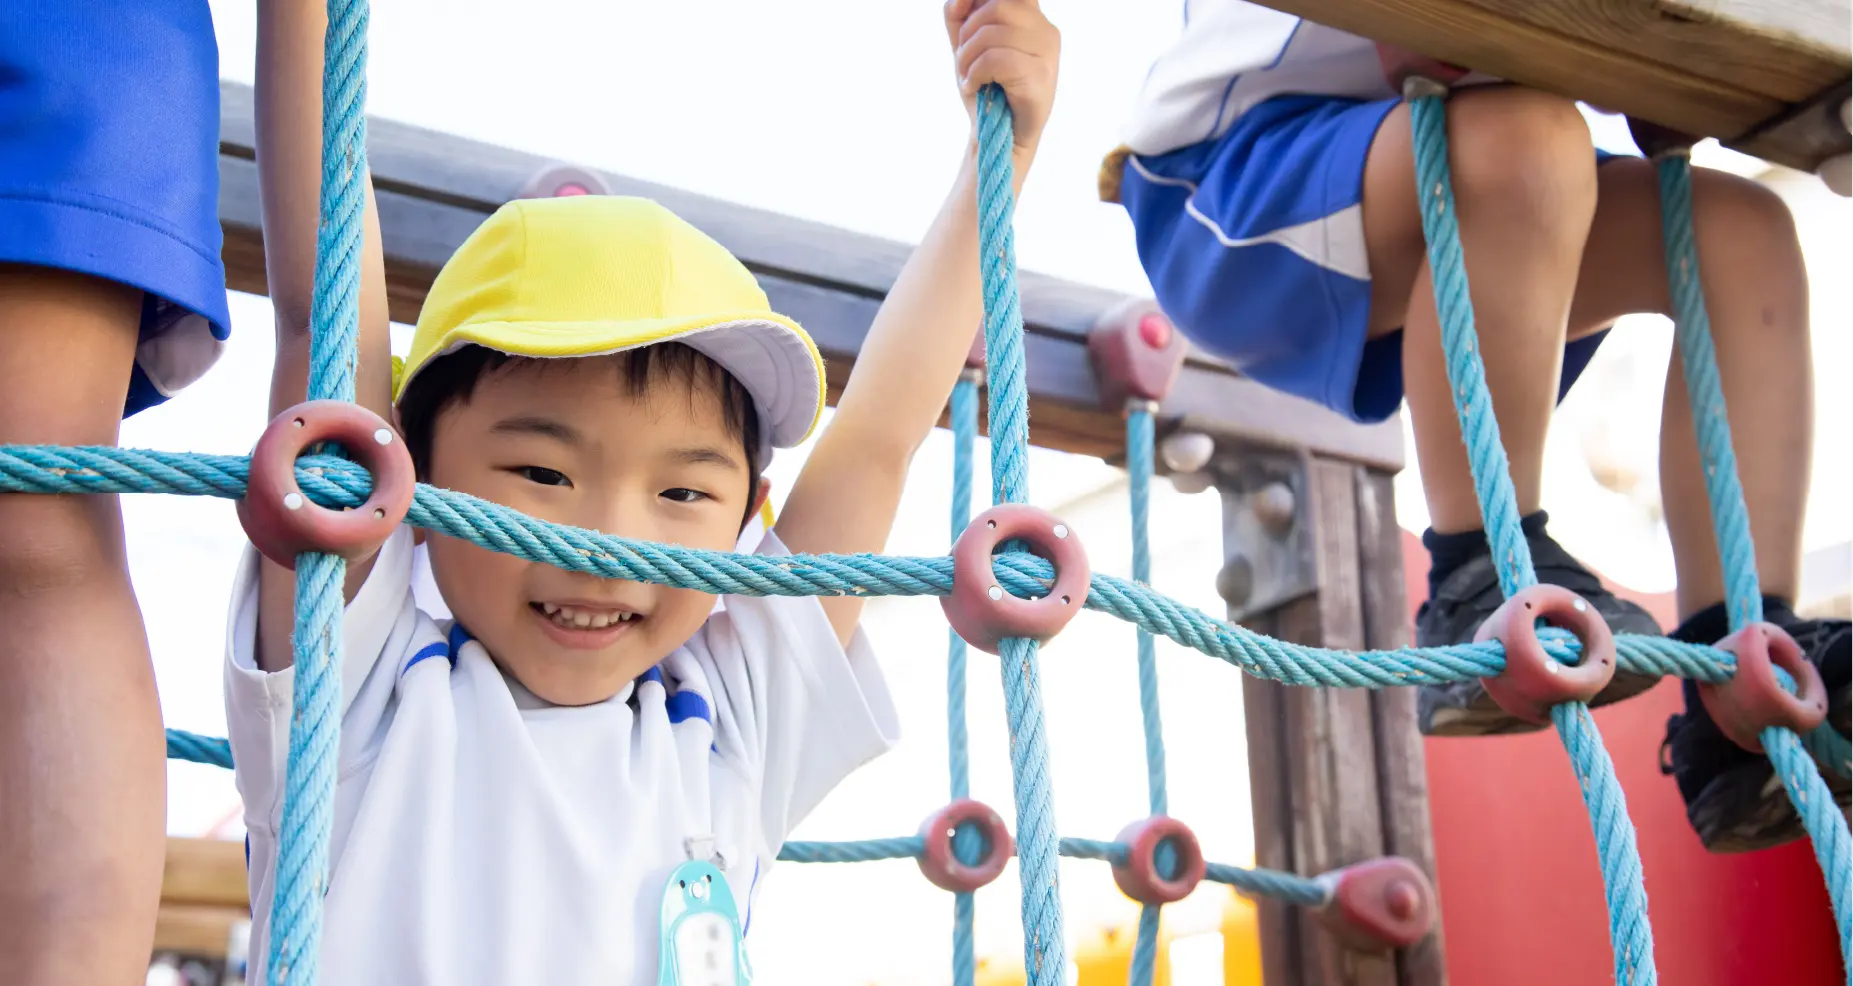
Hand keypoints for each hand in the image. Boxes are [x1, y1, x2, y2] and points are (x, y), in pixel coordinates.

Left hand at [945, 0, 1059, 172]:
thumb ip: (961, 16)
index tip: (959, 10)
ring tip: (968, 78)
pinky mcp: (1040, 77)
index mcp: (1033, 20)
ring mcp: (1047, 54)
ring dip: (968, 57)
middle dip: (968, 33)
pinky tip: (974, 88)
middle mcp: (1046, 32)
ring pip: (993, 33)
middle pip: (998, 6)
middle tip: (964, 61)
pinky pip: (996, 59)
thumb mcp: (968, 46)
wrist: (998, 137)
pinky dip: (975, 74)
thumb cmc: (987, 90)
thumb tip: (957, 0)